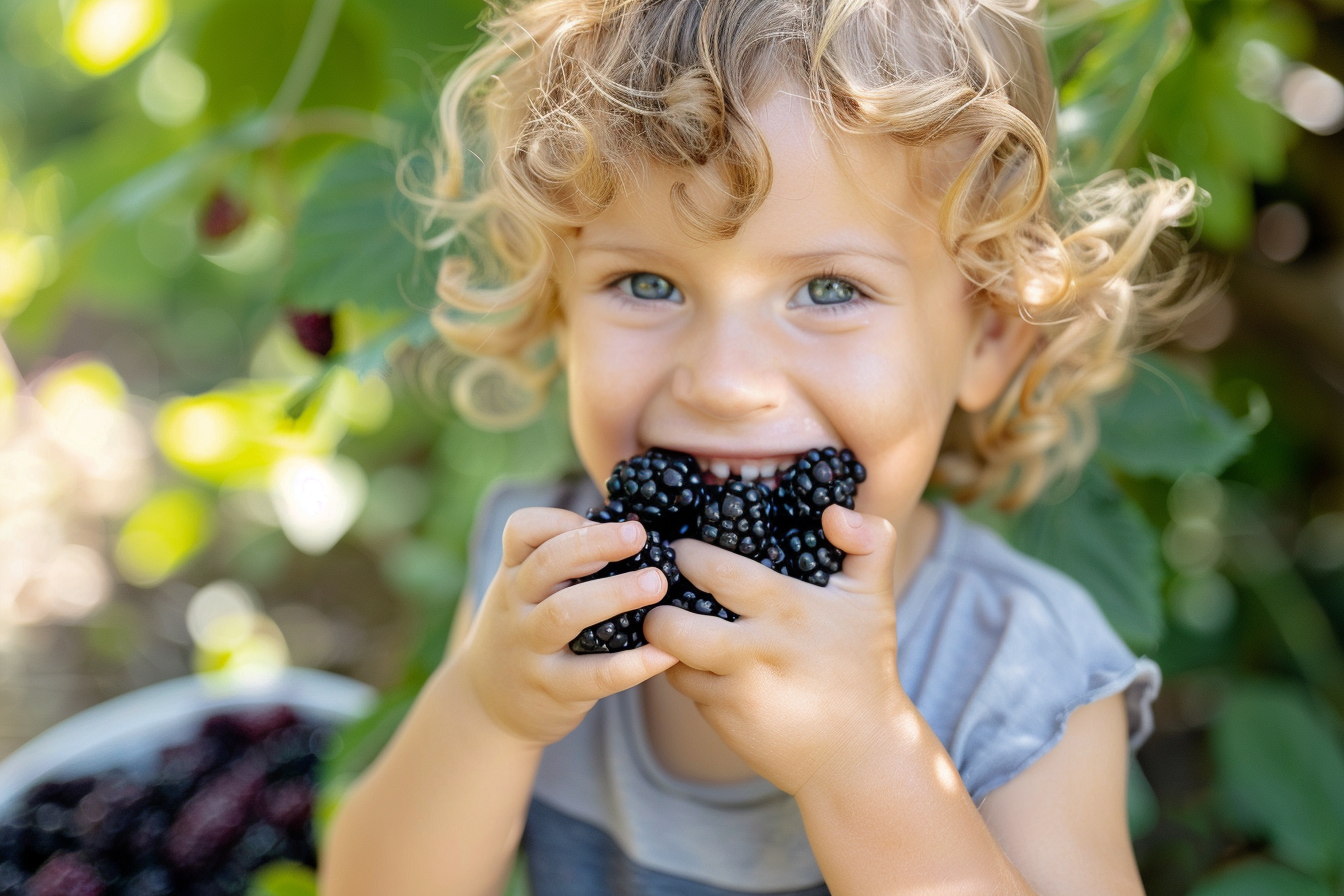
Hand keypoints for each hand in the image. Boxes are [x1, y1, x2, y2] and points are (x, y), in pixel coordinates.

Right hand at [454, 509, 678, 745]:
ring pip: (564, 614)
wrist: (487, 705)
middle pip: (547, 564)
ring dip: (614, 594)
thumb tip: (634, 528)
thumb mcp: (526, 592)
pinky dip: (632, 664)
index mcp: (514, 573)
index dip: (562, 519)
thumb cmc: (526, 632)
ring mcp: (531, 648)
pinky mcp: (552, 689)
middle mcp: (517, 606)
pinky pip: (594, 675)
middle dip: (595, 544)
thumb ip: (562, 562)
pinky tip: (666, 652)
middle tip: (639, 536)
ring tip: (657, 583)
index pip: (522, 530)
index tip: (603, 519)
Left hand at [642, 504, 904, 793]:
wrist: (861, 753)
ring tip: (677, 625)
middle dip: (654, 607)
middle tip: (659, 592)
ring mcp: (736, 690)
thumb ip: (867, 542)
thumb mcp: (874, 599)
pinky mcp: (725, 720)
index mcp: (787, 608)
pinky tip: (705, 664)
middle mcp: (756, 650)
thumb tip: (834, 510)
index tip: (682, 551)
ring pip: (671, 658)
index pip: (714, 570)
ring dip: (665, 642)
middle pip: (672, 625)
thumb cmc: (863, 666)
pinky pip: (687, 687)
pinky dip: (688, 672)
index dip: (687, 556)